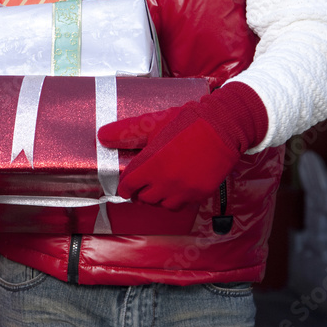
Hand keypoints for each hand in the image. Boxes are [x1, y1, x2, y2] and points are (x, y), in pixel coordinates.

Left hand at [97, 82, 267, 209]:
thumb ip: (127, 131)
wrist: (224, 126)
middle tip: (141, 184)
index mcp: (152, 164)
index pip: (129, 185)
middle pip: (144, 198)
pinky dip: (175, 199)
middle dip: (140, 191)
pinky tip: (175, 188)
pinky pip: (181, 204)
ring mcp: (184, 190)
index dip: (124, 187)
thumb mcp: (155, 123)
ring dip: (157, 197)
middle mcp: (167, 181)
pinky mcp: (200, 193)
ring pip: (162, 205)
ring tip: (157, 187)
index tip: (124, 186)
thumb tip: (102, 136)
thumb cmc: (189, 121)